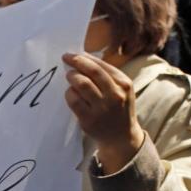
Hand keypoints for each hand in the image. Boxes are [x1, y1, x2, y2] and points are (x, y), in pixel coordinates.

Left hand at [63, 53, 143, 173]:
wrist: (122, 136)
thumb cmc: (119, 108)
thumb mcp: (122, 90)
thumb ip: (108, 76)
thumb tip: (84, 59)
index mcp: (124, 84)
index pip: (102, 66)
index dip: (85, 58)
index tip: (73, 54)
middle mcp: (115, 95)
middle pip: (92, 72)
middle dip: (77, 62)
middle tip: (66, 58)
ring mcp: (102, 108)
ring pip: (82, 84)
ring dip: (72, 77)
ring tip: (69, 76)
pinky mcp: (89, 119)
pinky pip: (74, 100)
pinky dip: (69, 93)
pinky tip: (70, 92)